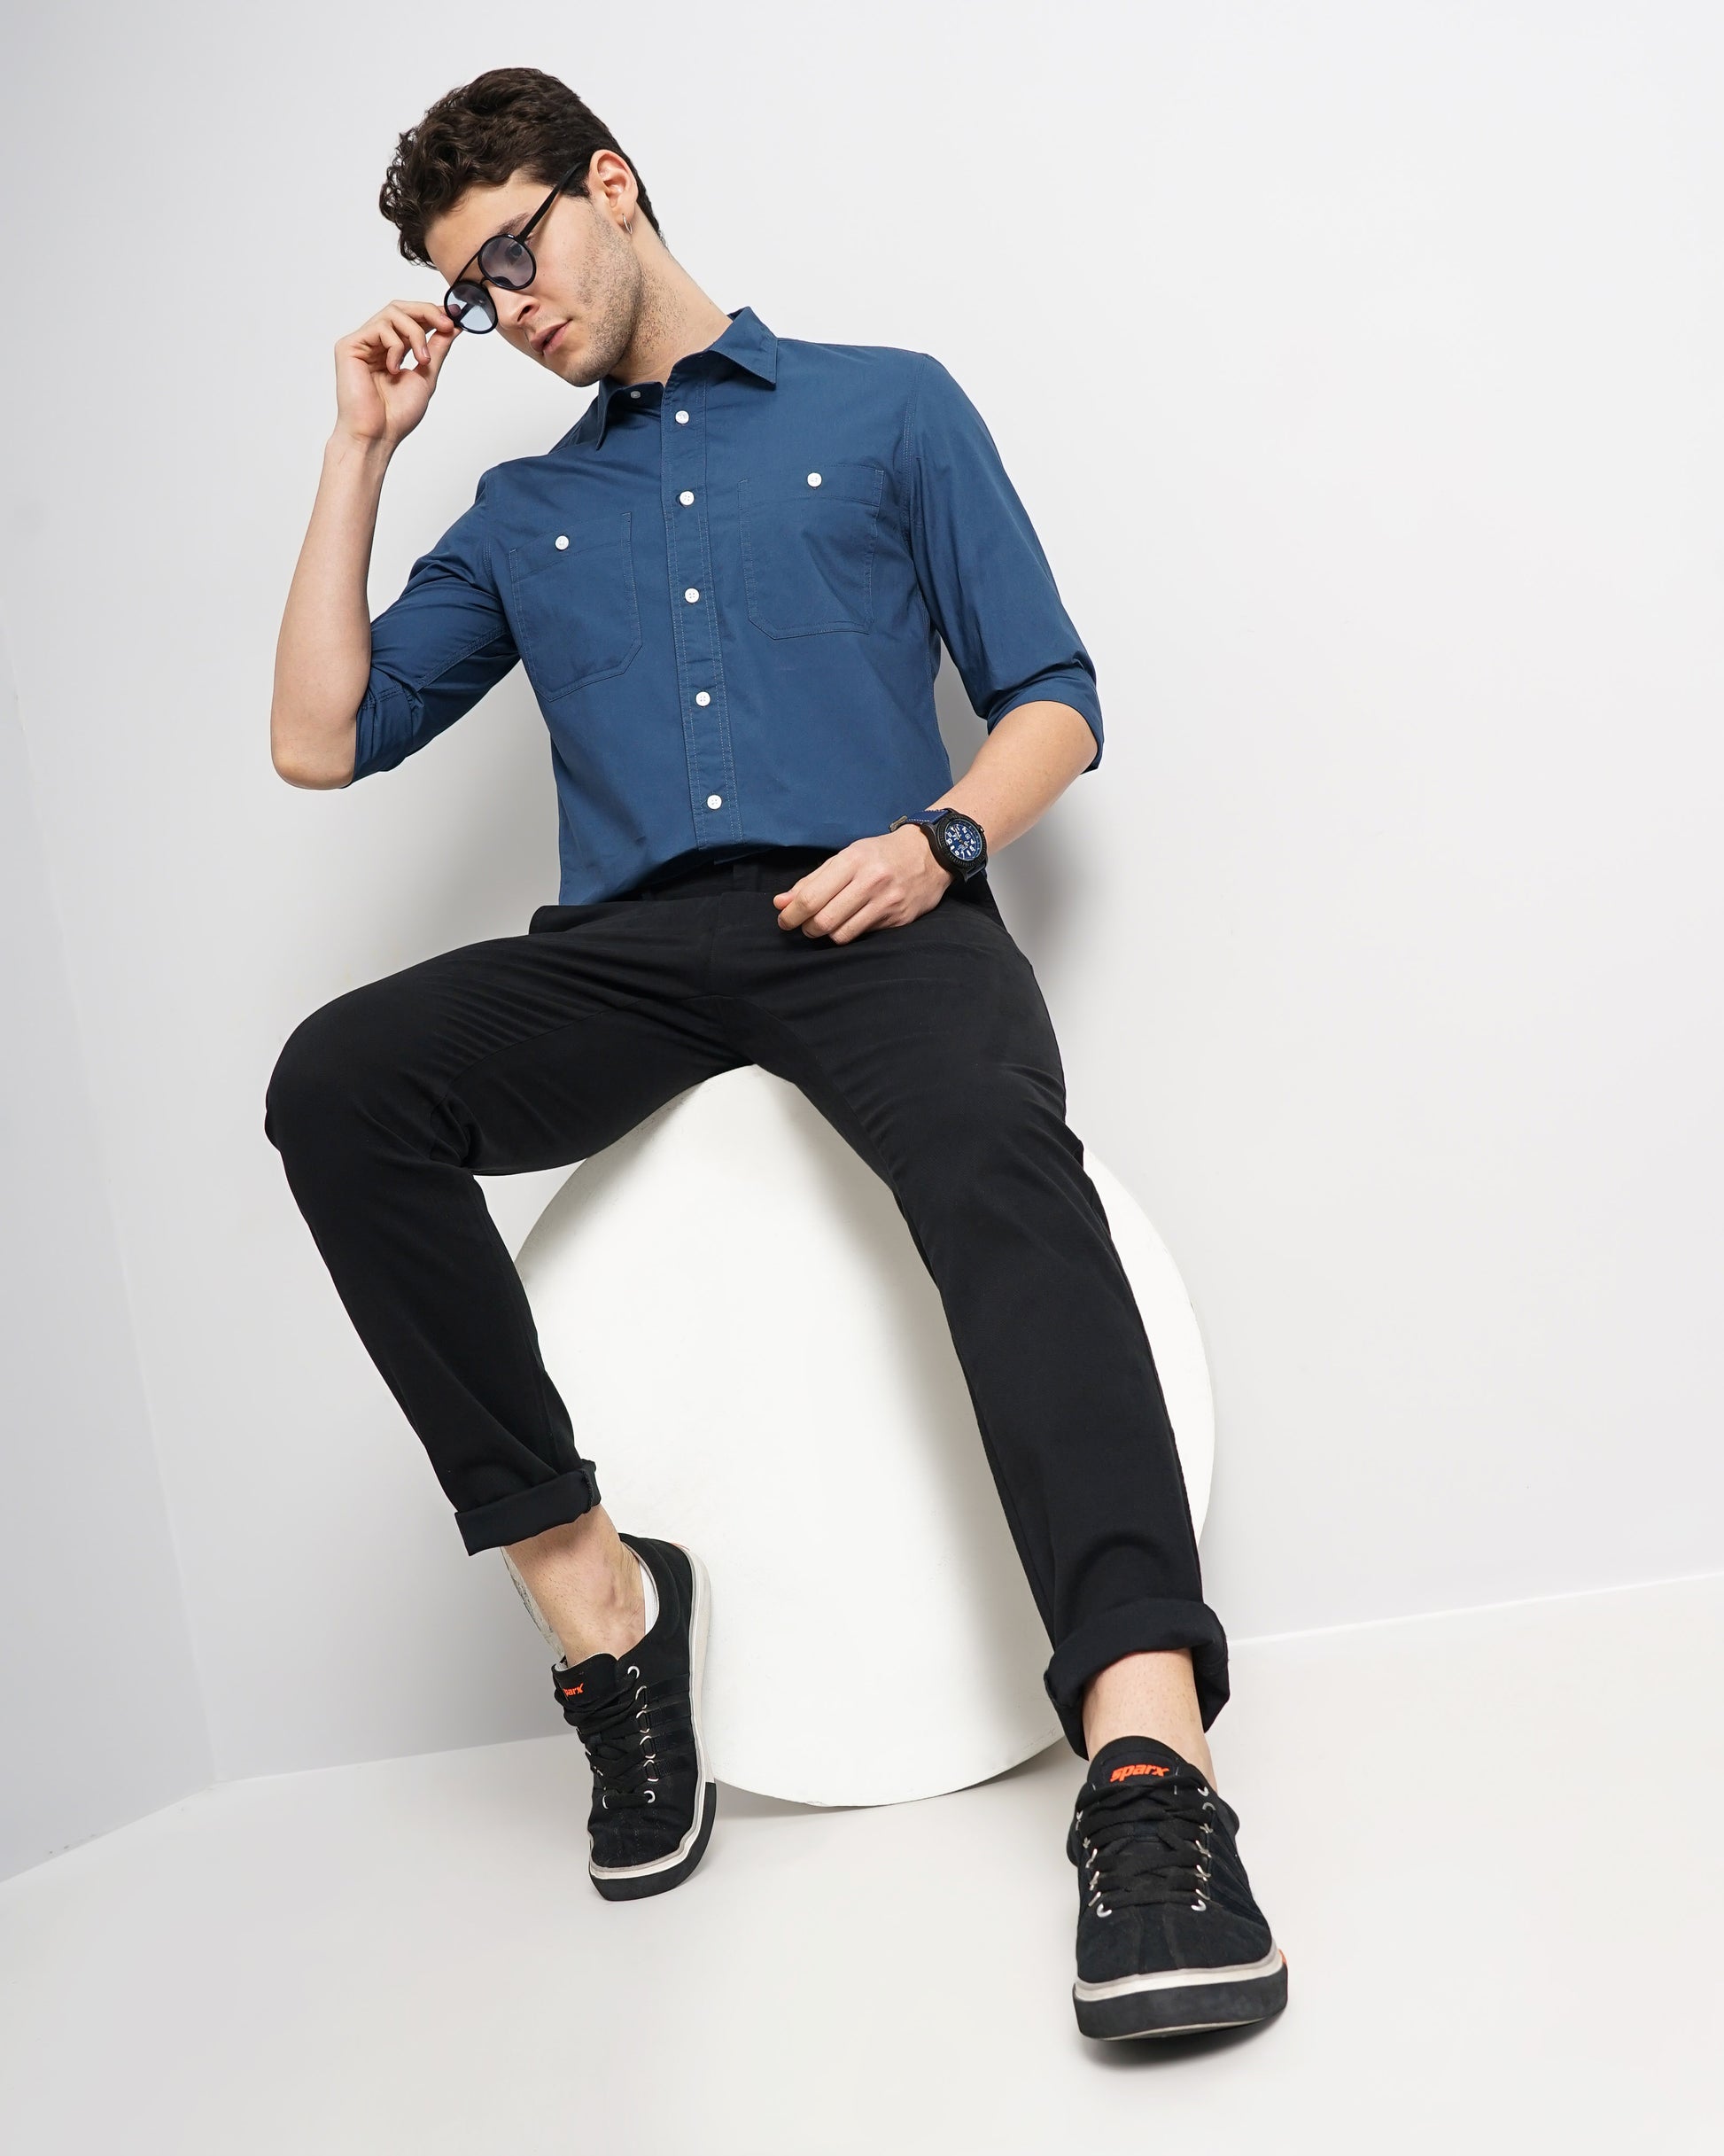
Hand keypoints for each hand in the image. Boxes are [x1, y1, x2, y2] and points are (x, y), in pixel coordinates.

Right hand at [333, 299, 461, 450]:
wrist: (378, 434)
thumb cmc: (397, 414)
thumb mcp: (427, 375)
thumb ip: (437, 348)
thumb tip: (453, 326)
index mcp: (392, 349)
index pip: (411, 318)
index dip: (432, 312)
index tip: (456, 315)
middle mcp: (375, 343)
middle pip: (400, 307)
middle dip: (427, 312)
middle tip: (446, 325)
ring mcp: (362, 343)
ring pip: (392, 313)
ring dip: (415, 333)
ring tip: (423, 360)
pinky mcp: (349, 346)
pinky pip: (379, 329)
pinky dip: (396, 347)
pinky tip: (394, 369)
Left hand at [773, 826, 953, 941]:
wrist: (930, 854)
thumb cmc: (881, 854)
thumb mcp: (846, 857)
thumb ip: (812, 881)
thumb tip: (780, 903)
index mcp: (852, 861)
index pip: (811, 897)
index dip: (791, 915)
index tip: (784, 920)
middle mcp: (870, 881)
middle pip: (824, 920)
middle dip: (807, 928)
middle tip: (805, 926)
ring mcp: (886, 902)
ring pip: (842, 934)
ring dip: (827, 934)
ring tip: (827, 925)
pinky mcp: (898, 919)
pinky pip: (863, 935)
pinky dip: (850, 932)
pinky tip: (851, 922)